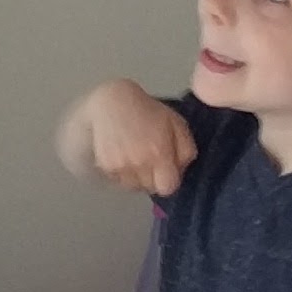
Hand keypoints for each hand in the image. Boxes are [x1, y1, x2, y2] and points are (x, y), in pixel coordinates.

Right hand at [90, 82, 195, 197]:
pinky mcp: (104, 166)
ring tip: (135, 157)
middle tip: (150, 160)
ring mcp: (119, 166)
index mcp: (159, 153)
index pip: (168, 188)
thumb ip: (186, 151)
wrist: (112, 102)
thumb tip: (181, 172)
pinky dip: (122, 174)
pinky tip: (123, 156)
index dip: (168, 181)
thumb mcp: (177, 124)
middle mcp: (138, 163)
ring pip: (133, 187)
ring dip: (137, 178)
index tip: (166, 170)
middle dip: (153, 178)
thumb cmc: (148, 111)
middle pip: (150, 189)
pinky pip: (118, 182)